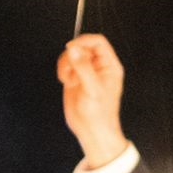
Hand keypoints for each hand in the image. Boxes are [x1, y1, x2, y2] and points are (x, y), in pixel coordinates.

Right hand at [57, 33, 129, 169]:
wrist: (91, 131)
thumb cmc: (99, 114)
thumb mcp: (92, 88)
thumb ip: (83, 67)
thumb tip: (74, 50)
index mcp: (109, 66)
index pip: (98, 42)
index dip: (84, 41)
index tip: (72, 48)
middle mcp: (98, 67)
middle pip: (82, 46)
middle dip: (72, 55)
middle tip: (70, 68)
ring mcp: (86, 73)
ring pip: (72, 55)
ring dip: (65, 64)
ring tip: (68, 79)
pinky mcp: (76, 79)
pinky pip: (66, 66)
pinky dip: (63, 71)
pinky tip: (67, 82)